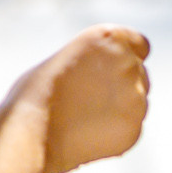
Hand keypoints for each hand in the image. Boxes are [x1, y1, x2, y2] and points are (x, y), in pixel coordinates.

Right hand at [0, 26, 151, 172]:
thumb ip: (91, 60)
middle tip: (89, 100)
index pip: (140, 44)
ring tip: (83, 118)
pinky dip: (117, 131)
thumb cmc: (36, 95)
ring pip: (138, 102)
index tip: (116, 70)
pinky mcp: (134, 127)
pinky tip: (88, 134)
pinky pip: (132, 127)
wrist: (31, 134)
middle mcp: (128, 63)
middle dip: (121, 85)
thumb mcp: (64, 59)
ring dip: (120, 108)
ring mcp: (136, 97)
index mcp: (109, 38)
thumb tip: (101, 72)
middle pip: (138, 74)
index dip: (129, 57)